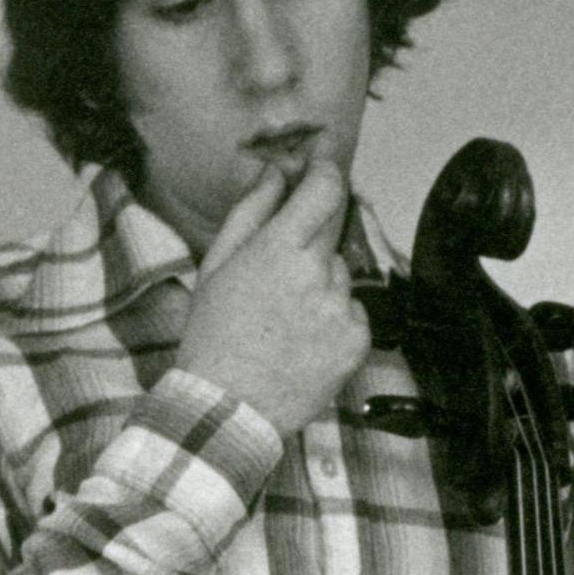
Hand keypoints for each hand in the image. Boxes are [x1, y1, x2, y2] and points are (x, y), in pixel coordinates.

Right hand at [173, 162, 369, 435]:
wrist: (229, 408)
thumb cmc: (214, 333)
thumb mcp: (217, 265)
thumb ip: (251, 211)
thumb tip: (275, 171)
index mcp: (280, 249)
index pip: (325, 188)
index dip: (326, 172)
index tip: (320, 167)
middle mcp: (319, 274)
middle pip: (333, 230)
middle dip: (310, 238)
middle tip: (281, 269)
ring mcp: (343, 309)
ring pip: (341, 276)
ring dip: (321, 284)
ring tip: (284, 318)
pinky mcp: (359, 341)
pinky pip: (352, 312)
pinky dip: (334, 319)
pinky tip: (303, 340)